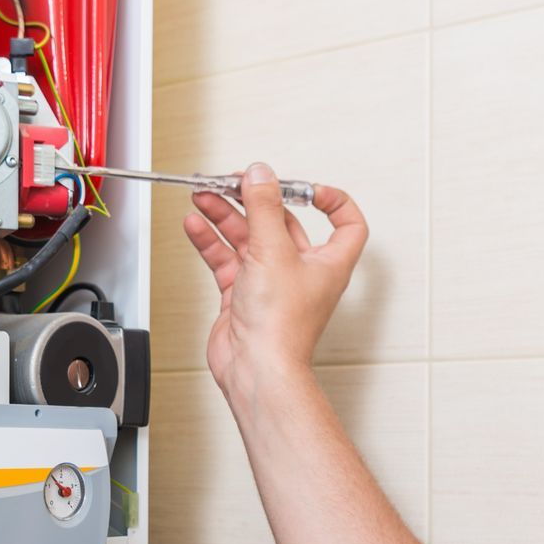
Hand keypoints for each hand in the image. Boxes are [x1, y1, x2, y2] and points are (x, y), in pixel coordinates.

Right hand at [183, 162, 367, 404]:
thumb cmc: (280, 326)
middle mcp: (302, 271)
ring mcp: (271, 284)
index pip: (346, 224)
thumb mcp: (274, 251)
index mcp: (328, 262)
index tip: (308, 188)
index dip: (333, 202)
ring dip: (226, 216)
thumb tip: (261, 175)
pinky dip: (211, 241)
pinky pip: (227, 260)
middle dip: (255, 200)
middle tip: (232, 182)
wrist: (256, 368)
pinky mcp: (243, 296)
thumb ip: (264, 207)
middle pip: (282, 224)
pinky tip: (196, 225)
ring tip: (204, 195)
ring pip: (249, 238)